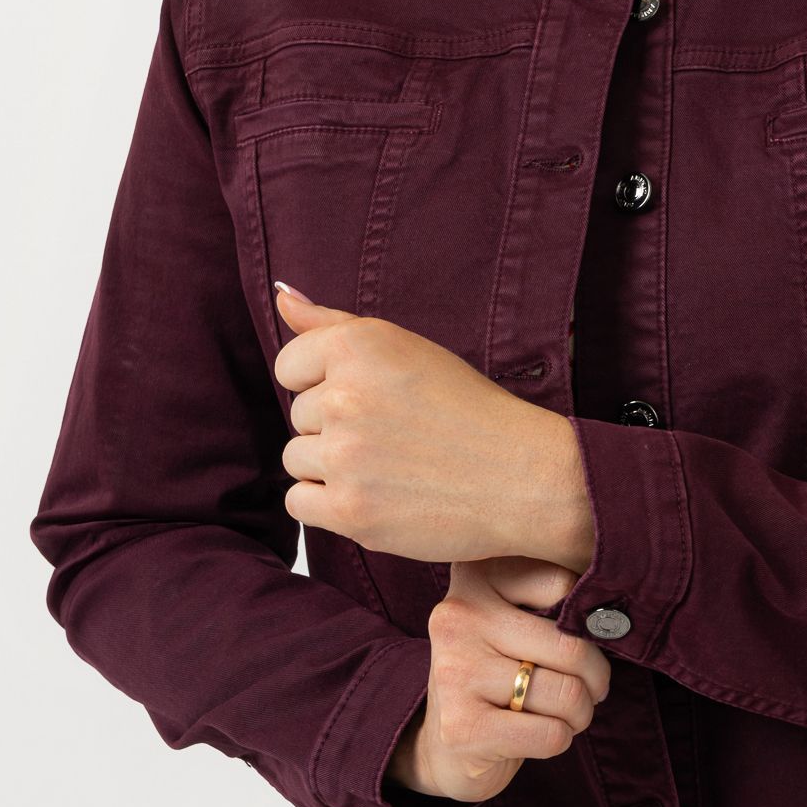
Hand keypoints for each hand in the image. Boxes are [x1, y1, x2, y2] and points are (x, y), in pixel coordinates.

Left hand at [270, 282, 593, 566]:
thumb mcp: (408, 348)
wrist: (523, 476)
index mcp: (358, 345)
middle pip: (297, 417)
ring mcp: (345, 456)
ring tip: (388, 466)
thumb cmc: (471, 409)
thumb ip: (335, 323)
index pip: (290, 366)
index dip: (326, 384)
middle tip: (394, 435)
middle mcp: (345, 395)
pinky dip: (329, 506)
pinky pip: (299, 504)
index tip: (371, 398)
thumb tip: (282, 296)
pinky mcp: (349, 510)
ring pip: (297, 461)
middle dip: (335, 428)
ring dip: (332, 469)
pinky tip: (374, 495)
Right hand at [385, 557, 613, 806]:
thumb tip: (615, 615)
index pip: (564, 584)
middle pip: (570, 645)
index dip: (590, 620)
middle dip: (596, 677)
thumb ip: (555, 601)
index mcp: (475, 576)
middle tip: (592, 689)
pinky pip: (551, 734)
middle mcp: (458, 616)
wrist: (445, 746)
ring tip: (566, 714)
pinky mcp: (463, 727)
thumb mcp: (516, 620)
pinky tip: (540, 735)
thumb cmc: (498, 674)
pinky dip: (561, 739)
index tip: (588, 638)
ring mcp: (456, 671)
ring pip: (566, 693)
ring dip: (580, 713)